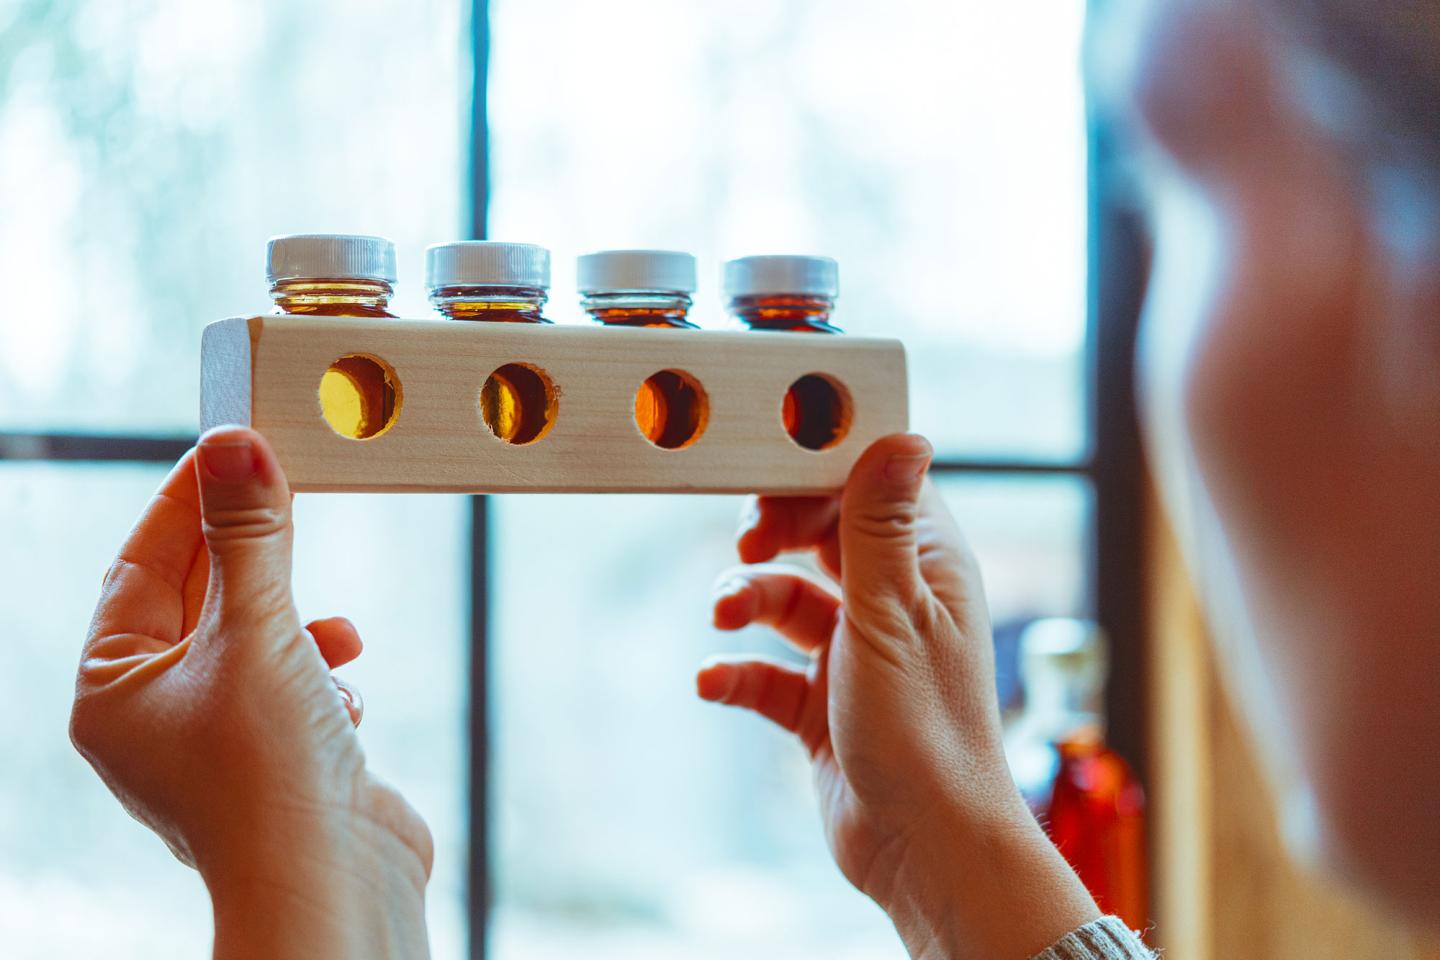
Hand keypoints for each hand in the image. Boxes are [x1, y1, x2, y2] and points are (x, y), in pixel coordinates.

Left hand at [70, 426, 431, 959]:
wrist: (334, 885)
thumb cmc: (269, 775)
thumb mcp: (256, 632)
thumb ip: (250, 536)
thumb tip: (236, 445)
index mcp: (110, 690)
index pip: (139, 565)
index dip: (186, 501)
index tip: (232, 448)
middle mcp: (152, 717)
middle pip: (198, 600)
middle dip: (252, 558)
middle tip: (289, 494)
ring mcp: (215, 743)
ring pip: (250, 643)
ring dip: (296, 623)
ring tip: (333, 629)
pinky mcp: (276, 761)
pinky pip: (290, 687)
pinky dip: (319, 674)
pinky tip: (346, 685)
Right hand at [697, 434, 1098, 959]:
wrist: (926, 848)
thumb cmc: (926, 728)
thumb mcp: (892, 611)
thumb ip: (879, 524)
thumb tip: (903, 434)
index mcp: (926, 567)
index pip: (866, 488)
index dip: (814, 473)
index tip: (761, 469)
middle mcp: (893, 603)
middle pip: (817, 537)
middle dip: (771, 535)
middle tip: (746, 542)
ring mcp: (855, 656)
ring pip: (785, 602)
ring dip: (746, 602)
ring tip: (721, 616)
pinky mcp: (822, 707)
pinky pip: (767, 674)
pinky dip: (737, 672)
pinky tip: (711, 680)